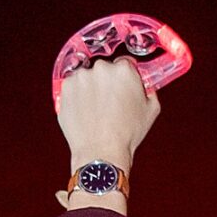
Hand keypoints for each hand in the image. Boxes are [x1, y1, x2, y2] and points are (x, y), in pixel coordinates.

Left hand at [55, 55, 159, 183]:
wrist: (101, 152)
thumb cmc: (126, 134)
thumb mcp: (151, 111)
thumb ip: (149, 91)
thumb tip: (146, 86)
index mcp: (124, 70)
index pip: (125, 64)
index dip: (125, 78)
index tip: (123, 87)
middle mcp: (101, 68)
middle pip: (104, 70)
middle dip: (107, 83)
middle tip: (110, 104)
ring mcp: (81, 77)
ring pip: (87, 78)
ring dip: (91, 89)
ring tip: (96, 111)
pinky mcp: (66, 87)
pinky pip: (73, 87)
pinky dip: (77, 97)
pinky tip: (86, 113)